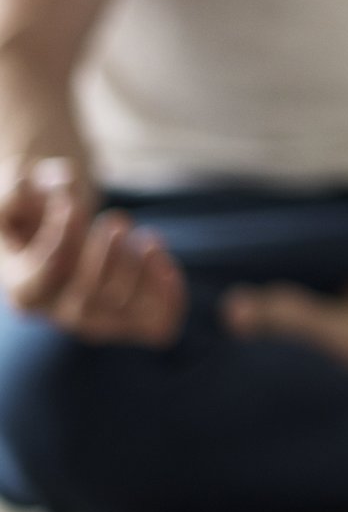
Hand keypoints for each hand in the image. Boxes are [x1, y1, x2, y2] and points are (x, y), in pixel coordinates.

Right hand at [0, 156, 185, 345]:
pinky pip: (156, 323)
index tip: (72, 203)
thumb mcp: (16, 192)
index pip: (41, 277)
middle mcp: (56, 310)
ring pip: (122, 313)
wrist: (60, 221)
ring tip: (145, 236)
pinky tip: (161, 253)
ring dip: (140, 272)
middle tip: (117, 217)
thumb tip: (59, 188)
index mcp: (23, 286)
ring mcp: (95, 317)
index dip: (61, 239)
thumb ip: (20, 193)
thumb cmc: (34, 206)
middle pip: (84, 303)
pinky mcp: (131, 316)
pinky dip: (168, 294)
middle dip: (108, 260)